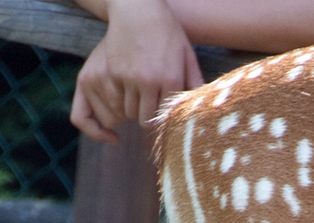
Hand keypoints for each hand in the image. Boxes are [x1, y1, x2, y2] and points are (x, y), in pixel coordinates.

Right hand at [70, 0, 203, 143]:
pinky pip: (115, 98)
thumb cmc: (167, 33)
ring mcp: (128, 77)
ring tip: (139, 100)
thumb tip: (200, 108)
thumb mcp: (187, 56)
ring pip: (128, 111)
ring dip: (132, 109)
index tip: (163, 119)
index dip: (163, 121)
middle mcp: (149, 81)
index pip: (165, 116)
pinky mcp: (112, 72)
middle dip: (147, 118)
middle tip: (149, 111)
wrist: (137, 10)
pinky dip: (119, 99)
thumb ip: (194, 83)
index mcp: (171, 79)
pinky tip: (127, 92)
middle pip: (145, 119)